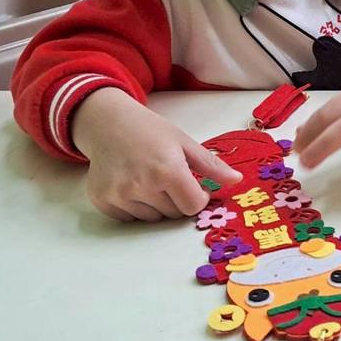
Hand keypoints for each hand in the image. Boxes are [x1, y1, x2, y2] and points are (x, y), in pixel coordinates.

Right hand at [72, 88, 241, 221]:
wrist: (108, 122)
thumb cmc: (150, 130)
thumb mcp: (183, 142)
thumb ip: (211, 165)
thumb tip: (237, 180)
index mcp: (167, 170)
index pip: (193, 206)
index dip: (198, 198)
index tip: (194, 186)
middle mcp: (142, 185)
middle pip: (173, 214)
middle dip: (177, 199)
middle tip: (167, 176)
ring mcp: (119, 195)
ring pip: (152, 218)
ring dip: (156, 205)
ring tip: (147, 177)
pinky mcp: (103, 200)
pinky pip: (129, 218)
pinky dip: (135, 207)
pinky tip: (131, 183)